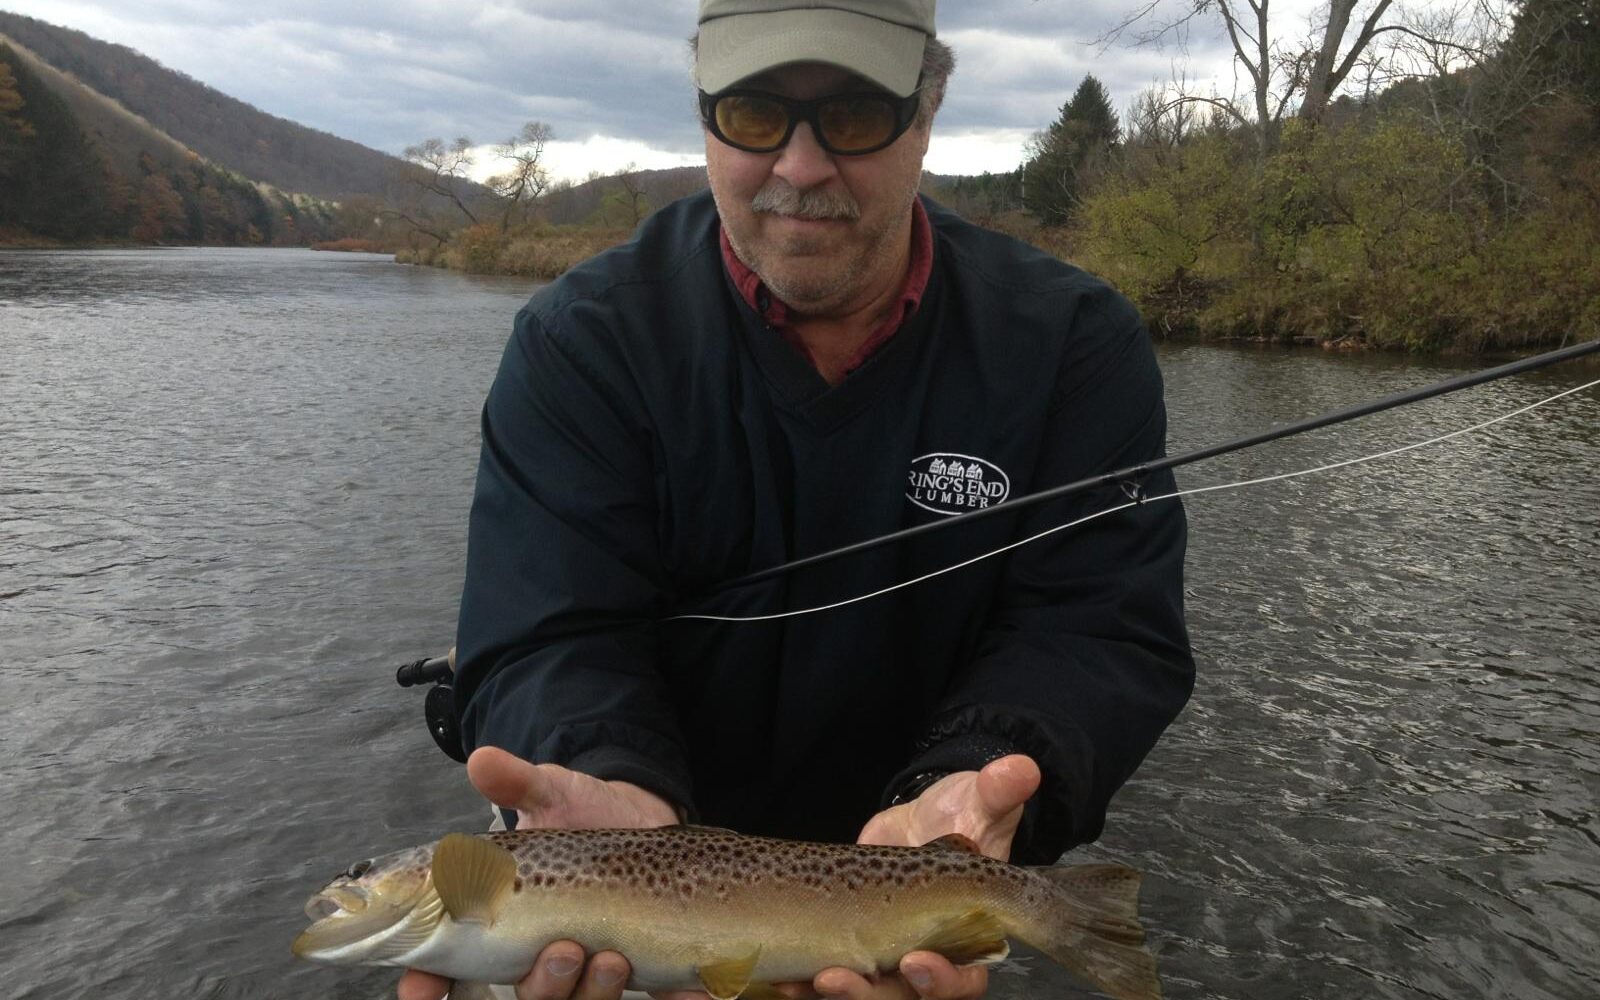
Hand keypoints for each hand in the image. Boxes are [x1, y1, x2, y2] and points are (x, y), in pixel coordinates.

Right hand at [398, 746, 679, 999]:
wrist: (646, 816)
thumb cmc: (584, 813)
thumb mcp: (553, 795)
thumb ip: (518, 784)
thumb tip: (482, 760)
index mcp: (499, 922)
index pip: (445, 970)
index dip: (427, 986)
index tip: (422, 992)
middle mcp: (538, 956)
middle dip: (541, 988)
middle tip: (566, 951)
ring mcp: (589, 972)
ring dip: (593, 993)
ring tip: (614, 957)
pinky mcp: (643, 972)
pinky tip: (687, 991)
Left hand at [810, 755, 1041, 999]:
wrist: (926, 816)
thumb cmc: (962, 816)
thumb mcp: (980, 801)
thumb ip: (999, 792)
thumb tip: (1021, 767)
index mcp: (969, 936)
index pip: (966, 978)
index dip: (944, 981)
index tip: (916, 963)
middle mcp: (928, 955)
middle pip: (903, 998)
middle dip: (868, 995)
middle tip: (835, 979)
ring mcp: (885, 954)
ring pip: (863, 993)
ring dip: (830, 994)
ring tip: (791, 984)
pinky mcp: (849, 941)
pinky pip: (827, 974)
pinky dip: (801, 982)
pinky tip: (775, 978)